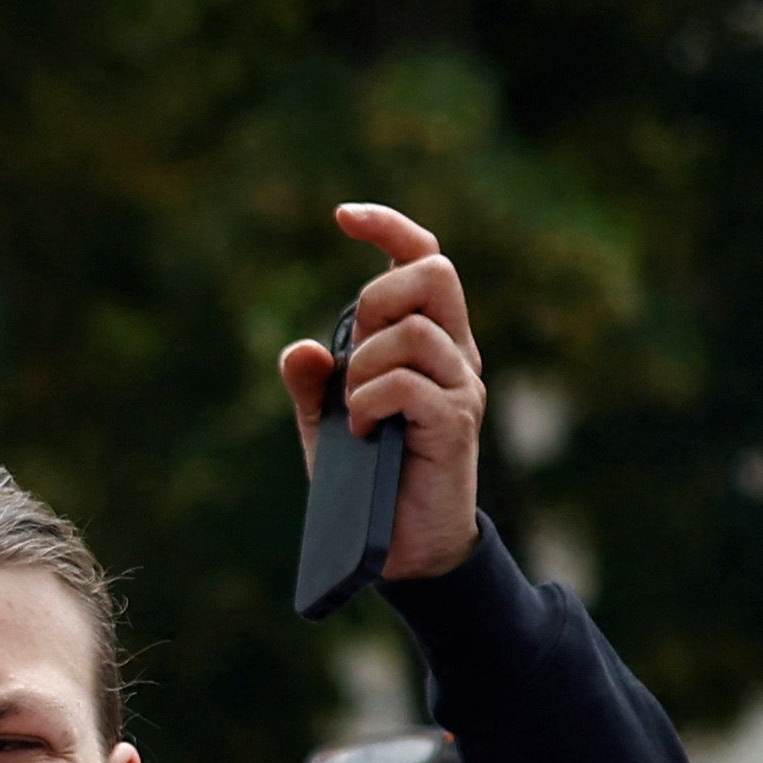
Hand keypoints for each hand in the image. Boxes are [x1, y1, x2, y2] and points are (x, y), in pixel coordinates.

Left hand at [277, 203, 488, 588]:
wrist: (405, 546)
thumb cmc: (371, 478)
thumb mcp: (326, 426)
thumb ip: (313, 386)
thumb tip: (300, 348)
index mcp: (429, 340)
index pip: (424, 259)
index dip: (388, 227)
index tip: (343, 216)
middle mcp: (456, 352)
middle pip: (434, 271)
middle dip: (377, 299)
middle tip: (355, 352)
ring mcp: (462, 384)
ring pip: (413, 331)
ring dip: (364, 367)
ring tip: (355, 411)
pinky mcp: (457, 421)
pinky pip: (406, 383)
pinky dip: (369, 402)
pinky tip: (362, 430)